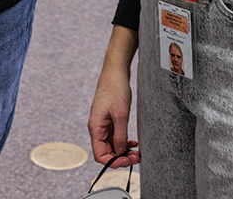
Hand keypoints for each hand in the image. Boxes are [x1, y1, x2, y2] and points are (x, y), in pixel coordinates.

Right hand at [89, 28, 139, 168]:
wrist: (115, 70)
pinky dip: (123, 141)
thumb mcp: (121, 114)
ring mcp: (103, 123)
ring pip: (111, 145)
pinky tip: (133, 142)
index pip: (100, 155)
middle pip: (106, 152)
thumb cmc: (115, 89)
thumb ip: (120, 136)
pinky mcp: (109, 119)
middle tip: (137, 157)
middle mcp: (97, 128)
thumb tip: (120, 152)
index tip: (128, 160)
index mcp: (95, 128)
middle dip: (121, 157)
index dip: (114, 162)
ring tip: (137, 151)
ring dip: (123, 150)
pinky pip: (114, 136)